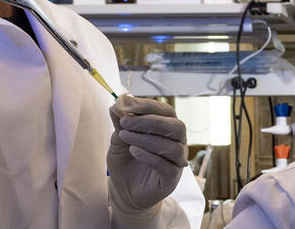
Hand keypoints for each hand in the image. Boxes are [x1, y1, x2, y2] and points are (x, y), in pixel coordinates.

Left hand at [108, 96, 188, 218]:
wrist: (124, 190)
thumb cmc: (126, 162)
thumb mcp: (119, 139)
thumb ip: (121, 122)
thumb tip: (118, 103)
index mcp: (167, 128)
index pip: (165, 111)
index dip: (148, 105)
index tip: (127, 103)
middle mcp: (176, 142)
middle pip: (176, 126)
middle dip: (150, 121)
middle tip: (126, 122)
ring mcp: (176, 161)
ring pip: (172, 146)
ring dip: (147, 138)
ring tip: (125, 136)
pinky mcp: (172, 178)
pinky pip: (167, 165)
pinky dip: (149, 156)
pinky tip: (133, 151)